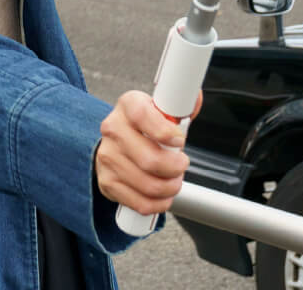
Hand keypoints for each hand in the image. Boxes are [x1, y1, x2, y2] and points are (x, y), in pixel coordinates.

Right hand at [94, 91, 193, 216]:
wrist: (117, 142)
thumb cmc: (143, 126)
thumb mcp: (159, 109)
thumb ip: (179, 106)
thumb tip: (195, 98)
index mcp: (128, 106)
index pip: (142, 115)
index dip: (165, 132)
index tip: (179, 140)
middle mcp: (113, 129)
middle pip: (149, 159)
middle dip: (175, 168)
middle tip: (181, 165)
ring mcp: (107, 157)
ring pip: (148, 185)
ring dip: (170, 188)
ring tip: (173, 180)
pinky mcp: (107, 182)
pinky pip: (140, 203)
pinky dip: (158, 204)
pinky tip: (162, 194)